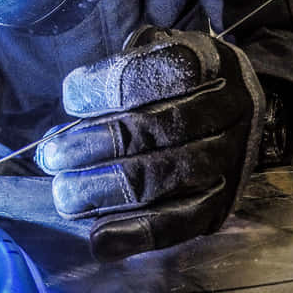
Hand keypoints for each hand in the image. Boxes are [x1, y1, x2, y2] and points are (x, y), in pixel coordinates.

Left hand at [35, 29, 263, 260]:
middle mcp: (227, 109)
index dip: (108, 86)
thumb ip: (113, 77)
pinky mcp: (221, 204)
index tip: (71, 97)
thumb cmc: (176, 81)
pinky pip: (179, 223)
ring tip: (64, 193)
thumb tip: (61, 131)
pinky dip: (135, 233)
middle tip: (53, 155)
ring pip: (162, 178)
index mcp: (209, 62)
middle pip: (155, 130)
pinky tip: (99, 239)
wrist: (239, 111)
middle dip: (93, 144)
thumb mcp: (153, 53)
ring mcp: (228, 160)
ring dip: (103, 189)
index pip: (158, 72)